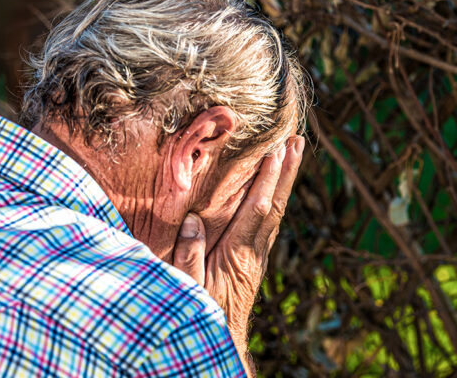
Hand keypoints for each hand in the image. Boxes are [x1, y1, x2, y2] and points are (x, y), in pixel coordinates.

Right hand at [173, 136, 304, 373]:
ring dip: (284, 183)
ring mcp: (257, 256)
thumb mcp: (188, 286)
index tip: (276, 152)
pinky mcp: (254, 260)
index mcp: (238, 255)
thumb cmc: (202, 314)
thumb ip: (189, 254)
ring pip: (274, 214)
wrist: (222, 342)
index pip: (256, 210)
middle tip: (297, 143)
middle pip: (274, 207)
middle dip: (286, 174)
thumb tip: (192, 220)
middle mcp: (254, 252)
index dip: (267, 181)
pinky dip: (274, 200)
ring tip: (293, 155)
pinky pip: (268, 223)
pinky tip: (274, 190)